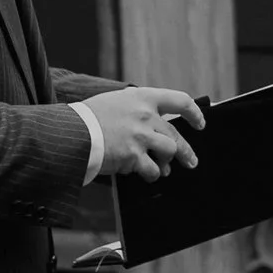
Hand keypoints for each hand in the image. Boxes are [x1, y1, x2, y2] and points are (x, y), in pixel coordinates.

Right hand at [85, 85, 203, 179]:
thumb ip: (135, 107)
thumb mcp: (115, 100)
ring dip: (167, 163)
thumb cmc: (88, 117)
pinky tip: (145, 175)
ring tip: (162, 171)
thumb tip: (151, 117)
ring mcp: (141, 135)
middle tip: (191, 161)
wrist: (72, 132)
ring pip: (169, 151)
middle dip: (186, 151)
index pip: (180, 100)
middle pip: (175, 133)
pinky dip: (151, 174)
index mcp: (143, 97)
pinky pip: (153, 169)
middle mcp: (146, 115)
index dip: (194, 113)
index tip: (200, 123)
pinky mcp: (134, 155)